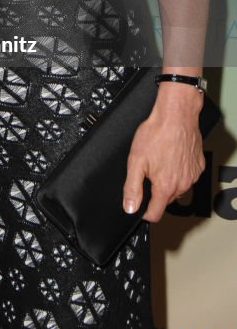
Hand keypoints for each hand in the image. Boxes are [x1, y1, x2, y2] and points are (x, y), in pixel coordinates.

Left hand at [122, 83, 204, 221]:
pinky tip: (171, 157)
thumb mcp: (136, 160)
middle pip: (165, 200)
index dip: (144, 213)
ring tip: (160, 161)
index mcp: (165, 186)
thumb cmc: (156, 134)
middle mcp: (182, 185)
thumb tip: (130, 207)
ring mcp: (192, 176)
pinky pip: (187, 176)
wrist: (176, 115)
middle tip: (147, 172)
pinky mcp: (199, 166)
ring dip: (168, 181)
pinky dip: (179, 171)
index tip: (139, 208)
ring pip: (177, 188)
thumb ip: (132, 187)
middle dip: (155, 191)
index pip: (155, 213)